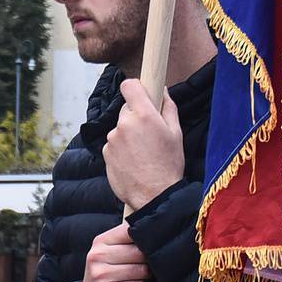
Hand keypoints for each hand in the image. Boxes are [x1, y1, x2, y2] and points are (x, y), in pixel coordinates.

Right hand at [75, 223, 149, 281]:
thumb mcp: (108, 253)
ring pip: (140, 269)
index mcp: (100, 242)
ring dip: (147, 275)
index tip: (151, 244)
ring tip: (143, 276)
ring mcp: (100, 274)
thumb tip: (153, 230)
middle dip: (148, 259)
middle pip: (138, 252)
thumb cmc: (105, 274)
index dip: (145, 237)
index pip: (130, 231)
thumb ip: (125, 240)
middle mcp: (98, 255)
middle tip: (148, 264)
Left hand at [105, 80, 185, 212]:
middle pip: (126, 109)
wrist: (154, 196)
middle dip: (136, 116)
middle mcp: (124, 124)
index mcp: (144, 115)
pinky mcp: (105, 153)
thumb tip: (163, 91)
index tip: (140, 93)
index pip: (129, 85)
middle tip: (149, 133)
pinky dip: (121, 149)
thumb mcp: (176, 133)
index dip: (134, 87)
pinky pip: (113, 144)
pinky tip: (134, 161)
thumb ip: (168, 107)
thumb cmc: (168, 165)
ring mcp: (112, 139)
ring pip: (120, 129)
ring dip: (128, 135)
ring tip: (143, 152)